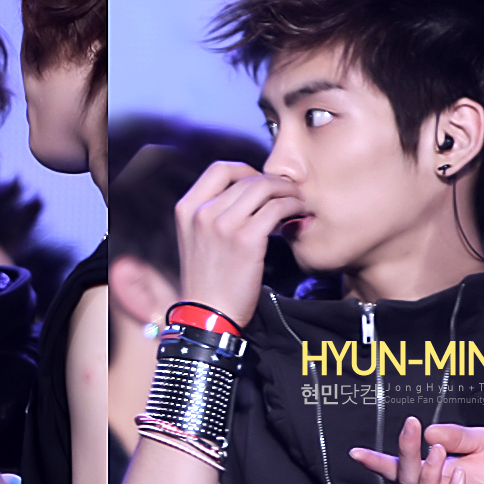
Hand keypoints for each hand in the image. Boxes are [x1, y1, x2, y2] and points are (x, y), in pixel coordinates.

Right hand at [174, 161, 303, 326]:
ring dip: (287, 191)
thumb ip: (211, 214)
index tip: (260, 183)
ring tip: (297, 202)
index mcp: (186, 209)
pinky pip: (277, 209)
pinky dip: (292, 207)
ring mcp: (223, 225)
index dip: (245, 170)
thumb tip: (247, 193)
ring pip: (264, 188)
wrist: (207, 314)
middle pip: (247, 178)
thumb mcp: (195, 239)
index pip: (219, 169)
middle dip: (273, 182)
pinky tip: (297, 215)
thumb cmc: (207, 280)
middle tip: (289, 192)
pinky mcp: (246, 239)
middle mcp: (202, 213)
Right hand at [349, 417, 483, 483]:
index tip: (355, 452)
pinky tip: (460, 476)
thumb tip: (429, 433)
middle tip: (414, 429)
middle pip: (407, 481)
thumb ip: (458, 436)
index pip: (401, 468)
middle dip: (404, 456)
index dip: (377, 462)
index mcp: (439, 470)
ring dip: (426, 477)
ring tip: (439, 454)